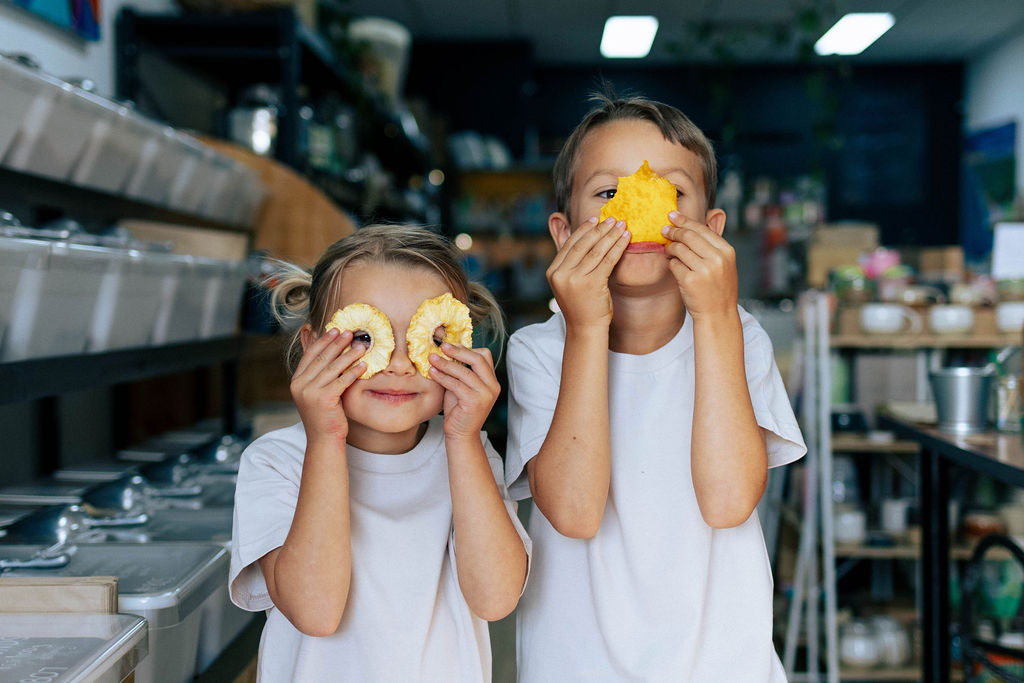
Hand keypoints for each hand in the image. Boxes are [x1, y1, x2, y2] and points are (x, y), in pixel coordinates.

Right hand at [290, 327, 366, 447]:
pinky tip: (364, 365)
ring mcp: (310, 392)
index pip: (310, 355)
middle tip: (350, 332)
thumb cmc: (324, 415)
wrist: (323, 440)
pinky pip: (341, 381)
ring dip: (348, 355)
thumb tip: (330, 352)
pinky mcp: (323, 400)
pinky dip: (353, 372)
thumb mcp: (316, 393)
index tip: (335, 330)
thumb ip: (319, 375)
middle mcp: (300, 385)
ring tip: (361, 346)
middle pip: (321, 359)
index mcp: (296, 381)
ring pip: (332, 368)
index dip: (323, 341)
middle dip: (337, 344)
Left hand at [428, 343, 499, 442]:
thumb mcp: (461, 385)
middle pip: (478, 359)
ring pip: (465, 371)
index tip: (449, 345)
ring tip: (432, 358)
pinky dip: (443, 377)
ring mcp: (486, 394)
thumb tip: (446, 350)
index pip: (484, 356)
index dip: (466, 348)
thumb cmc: (458, 409)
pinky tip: (433, 373)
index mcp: (491, 380)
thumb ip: (459, 370)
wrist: (461, 435)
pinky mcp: (475, 402)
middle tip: (442, 346)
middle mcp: (493, 386)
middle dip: (458, 350)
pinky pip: (456, 384)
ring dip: (446, 363)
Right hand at [547, 217, 629, 328]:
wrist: (585, 328)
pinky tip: (626, 239)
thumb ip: (571, 264)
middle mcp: (561, 274)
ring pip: (596, 251)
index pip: (569, 244)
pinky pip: (607, 260)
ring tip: (621, 225)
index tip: (596, 220)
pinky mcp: (592, 284)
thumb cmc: (581, 305)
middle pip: (583, 245)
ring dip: (611, 235)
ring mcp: (575, 279)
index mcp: (553, 272)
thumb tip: (586, 238)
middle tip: (612, 219)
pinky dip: (618, 247)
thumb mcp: (569, 283)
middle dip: (599, 229)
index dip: (584, 230)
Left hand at [661, 212, 737, 317]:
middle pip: (689, 236)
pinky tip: (673, 265)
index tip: (672, 216)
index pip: (702, 229)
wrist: (718, 314)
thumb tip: (697, 221)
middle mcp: (717, 259)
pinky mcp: (690, 281)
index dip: (685, 221)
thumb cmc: (718, 287)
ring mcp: (704, 270)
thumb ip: (712, 244)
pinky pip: (674, 265)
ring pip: (679, 249)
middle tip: (664, 230)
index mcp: (726, 251)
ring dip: (670, 248)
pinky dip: (671, 263)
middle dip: (674, 231)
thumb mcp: (724, 263)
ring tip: (668, 249)